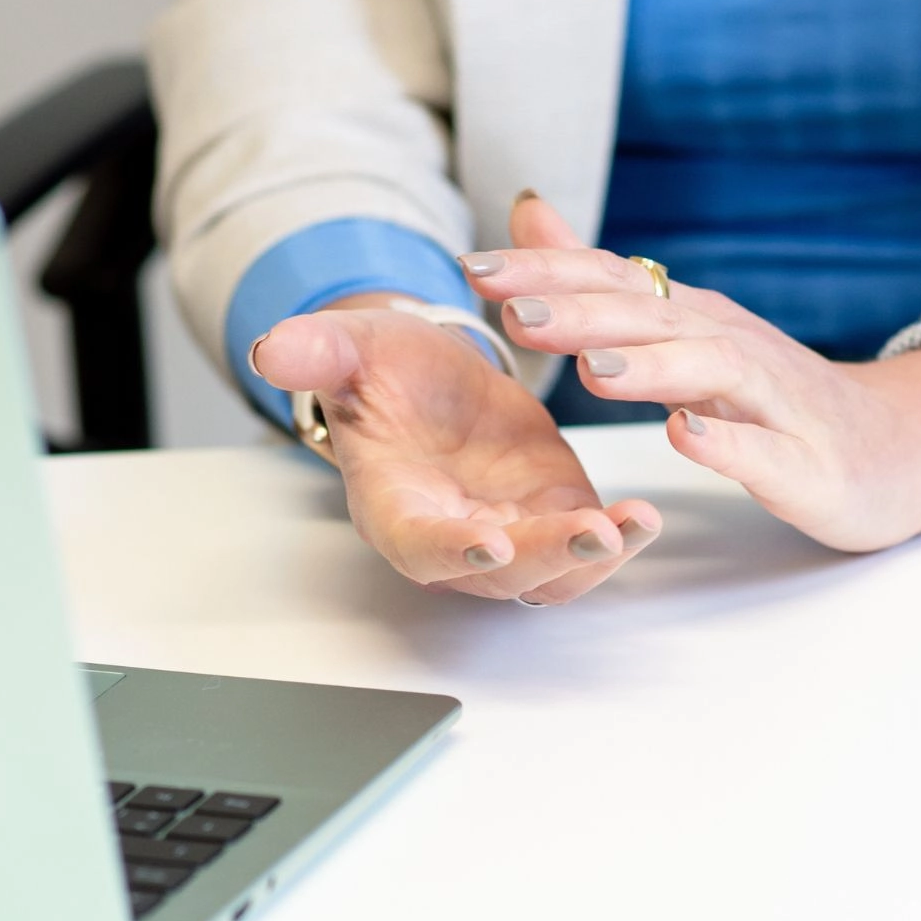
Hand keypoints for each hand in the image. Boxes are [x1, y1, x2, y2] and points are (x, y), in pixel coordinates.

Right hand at [249, 294, 661, 603]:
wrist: (429, 376)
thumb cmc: (384, 372)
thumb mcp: (353, 348)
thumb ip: (318, 354)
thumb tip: (271, 348)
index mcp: (395, 504)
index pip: (418, 543)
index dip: (451, 549)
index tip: (490, 541)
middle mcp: (454, 535)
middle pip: (500, 571)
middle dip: (548, 556)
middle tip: (595, 532)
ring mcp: (511, 532)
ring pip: (552, 572)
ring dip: (594, 556)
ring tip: (637, 522)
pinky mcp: (553, 514)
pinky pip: (590, 544)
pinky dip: (623, 534)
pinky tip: (650, 512)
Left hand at [461, 198, 920, 550]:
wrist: (894, 449)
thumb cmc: (772, 396)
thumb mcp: (682, 332)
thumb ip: (602, 280)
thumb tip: (530, 216)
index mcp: (691, 319)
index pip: (612, 281)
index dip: (544, 272)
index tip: (471, 266)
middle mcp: (730, 345)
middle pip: (651, 318)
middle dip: (580, 311)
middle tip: (512, 309)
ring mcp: (771, 401)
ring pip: (710, 372)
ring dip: (651, 368)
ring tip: (591, 372)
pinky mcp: (805, 461)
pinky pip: (764, 451)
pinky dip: (726, 441)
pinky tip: (686, 436)